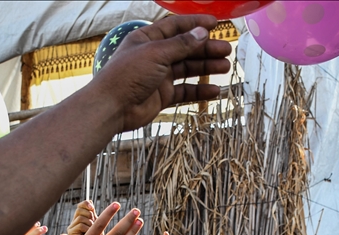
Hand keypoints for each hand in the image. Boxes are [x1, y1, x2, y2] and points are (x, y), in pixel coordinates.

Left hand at [92, 15, 231, 131]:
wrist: (112, 107)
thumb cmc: (127, 75)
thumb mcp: (156, 53)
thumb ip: (181, 44)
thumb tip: (202, 33)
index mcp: (148, 39)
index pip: (175, 26)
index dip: (195, 24)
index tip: (215, 24)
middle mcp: (154, 56)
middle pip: (185, 48)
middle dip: (206, 48)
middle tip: (226, 49)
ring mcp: (159, 76)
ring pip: (188, 69)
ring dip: (206, 67)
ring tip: (225, 66)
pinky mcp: (162, 95)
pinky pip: (185, 91)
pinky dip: (199, 90)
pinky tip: (214, 90)